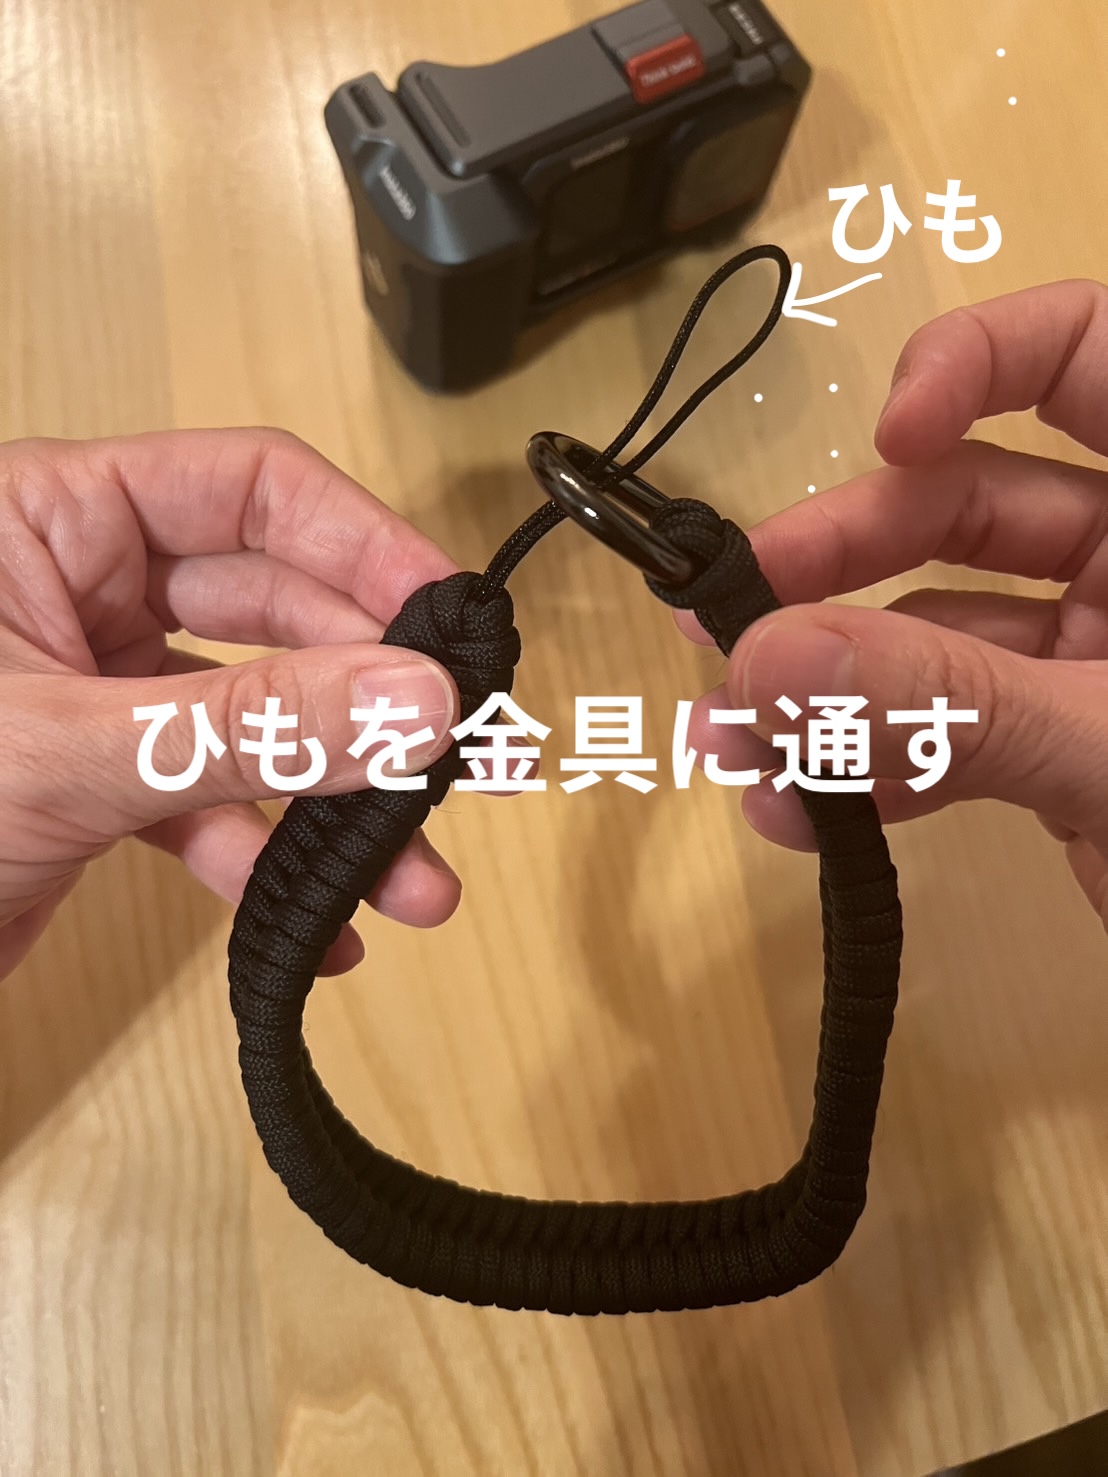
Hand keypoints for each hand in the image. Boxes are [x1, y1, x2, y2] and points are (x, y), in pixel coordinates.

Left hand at [0, 428, 465, 981]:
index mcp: (50, 517)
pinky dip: (262, 865)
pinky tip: (316, 926)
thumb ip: (247, 724)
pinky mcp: (95, 784)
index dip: (362, 546)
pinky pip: (207, 804)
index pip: (250, 490)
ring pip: (252, 721)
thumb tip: (410, 699)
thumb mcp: (64, 750)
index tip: (446, 621)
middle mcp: (79, 591)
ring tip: (408, 878)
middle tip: (456, 757)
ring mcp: (94, 692)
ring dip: (334, 803)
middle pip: (276, 612)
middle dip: (367, 698)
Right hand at [681, 279, 1107, 925]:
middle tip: (730, 617)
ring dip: (835, 687)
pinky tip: (800, 812)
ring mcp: (1106, 658)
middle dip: (846, 559)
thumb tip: (761, 662)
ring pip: (945, 630)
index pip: (1094, 347)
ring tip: (733, 741)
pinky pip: (957, 733)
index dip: (980, 363)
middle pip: (974, 499)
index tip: (886, 437)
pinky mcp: (1069, 752)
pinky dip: (880, 770)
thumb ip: (951, 704)